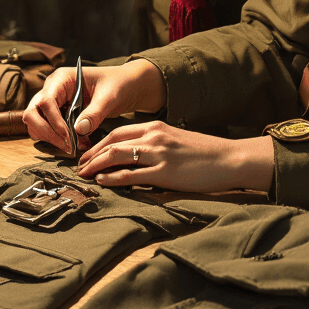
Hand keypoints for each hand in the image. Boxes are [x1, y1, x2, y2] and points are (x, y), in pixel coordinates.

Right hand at [23, 60, 165, 154]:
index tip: (68, 136)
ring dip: (51, 138)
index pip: (46, 101)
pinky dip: (57, 140)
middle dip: (47, 133)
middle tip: (67, 146)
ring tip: (75, 146)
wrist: (124, 86)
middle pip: (32, 113)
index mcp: (61, 78)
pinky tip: (77, 143)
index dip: (54, 121)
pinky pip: (47, 130)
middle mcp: (52, 89)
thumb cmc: (117, 84)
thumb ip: (94, 113)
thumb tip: (78, 130)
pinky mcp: (56, 114)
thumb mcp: (109, 97)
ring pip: (35, 124)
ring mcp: (52, 102)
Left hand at [76, 121, 274, 193]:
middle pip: (111, 141)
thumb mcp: (175, 140)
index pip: (117, 131)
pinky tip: (102, 181)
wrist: (229, 159)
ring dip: (96, 165)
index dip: (97, 143)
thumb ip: (154, 144)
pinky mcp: (164, 173)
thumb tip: (133, 156)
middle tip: (79, 166)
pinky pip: (131, 174)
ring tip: (84, 174)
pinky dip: (112, 177)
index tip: (87, 154)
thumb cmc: (204, 153)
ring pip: (116, 155)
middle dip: (91, 154)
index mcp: (156, 127)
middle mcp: (154, 136)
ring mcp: (158, 154)